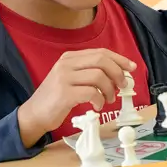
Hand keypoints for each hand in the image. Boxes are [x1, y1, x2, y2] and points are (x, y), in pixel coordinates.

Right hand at [17, 48, 136, 146]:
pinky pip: (92, 93)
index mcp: (70, 57)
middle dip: (117, 73)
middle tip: (122, 86)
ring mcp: (64, 78)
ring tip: (108, 100)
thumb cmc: (57, 98)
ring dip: (109, 90)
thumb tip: (119, 74)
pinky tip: (97, 106)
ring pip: (99, 76)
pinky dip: (100, 100)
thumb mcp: (71, 78)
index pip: (100, 52)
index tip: (132, 67)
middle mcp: (66, 64)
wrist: (35, 113)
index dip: (119, 59)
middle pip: (102, 60)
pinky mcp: (64, 94)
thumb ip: (90, 73)